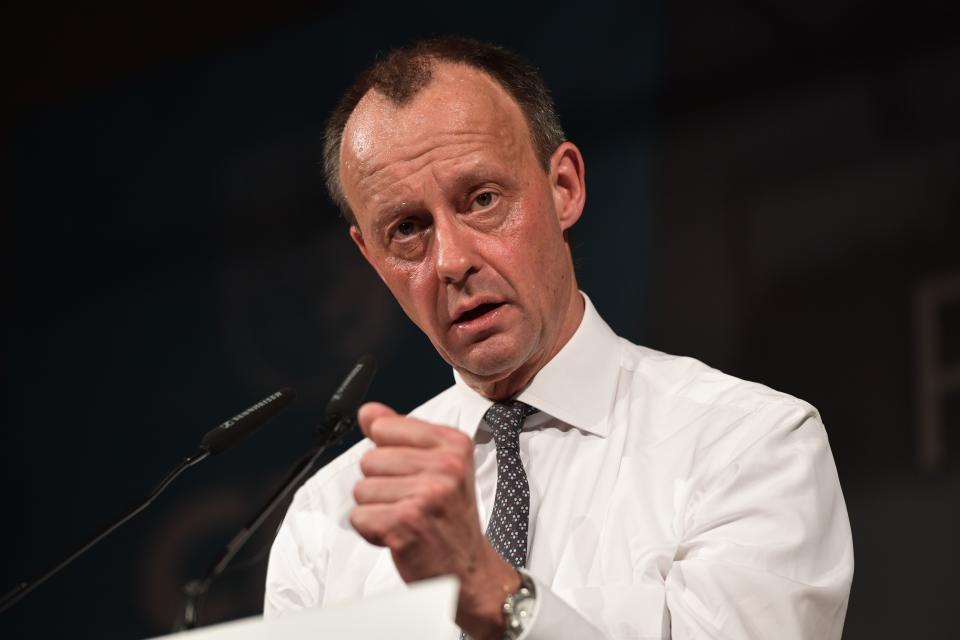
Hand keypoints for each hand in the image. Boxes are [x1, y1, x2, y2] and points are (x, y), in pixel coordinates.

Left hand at [349, 402, 519, 639]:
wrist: (469, 571)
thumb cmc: (449, 520)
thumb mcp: (435, 467)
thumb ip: (399, 435)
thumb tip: (368, 412)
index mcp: (453, 444)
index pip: (383, 427)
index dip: (387, 455)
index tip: (411, 474)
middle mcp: (445, 466)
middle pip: (368, 459)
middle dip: (380, 486)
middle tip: (411, 504)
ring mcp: (427, 494)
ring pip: (361, 489)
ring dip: (376, 510)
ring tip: (406, 519)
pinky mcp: (407, 522)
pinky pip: (359, 517)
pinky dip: (371, 532)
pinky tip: (398, 535)